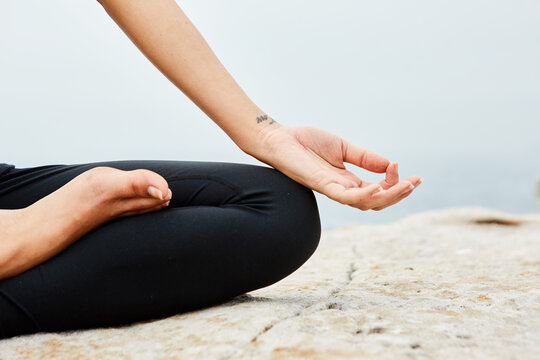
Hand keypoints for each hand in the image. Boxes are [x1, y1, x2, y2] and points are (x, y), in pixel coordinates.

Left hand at [253, 125, 421, 210]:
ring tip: (406, 186)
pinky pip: (346, 198)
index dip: (392, 182)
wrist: (279, 139)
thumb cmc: (306, 142)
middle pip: (376, 202)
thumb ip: (365, 157)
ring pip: (365, 204)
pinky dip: (364, 195)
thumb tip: (389, 165)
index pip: (378, 189)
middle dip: (398, 194)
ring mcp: (332, 190)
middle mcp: (343, 189)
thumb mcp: (342, 147)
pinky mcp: (322, 186)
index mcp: (348, 181)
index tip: (398, 165)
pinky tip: (378, 188)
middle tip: (415, 182)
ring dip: (388, 197)